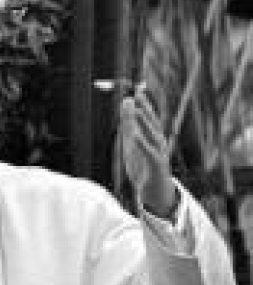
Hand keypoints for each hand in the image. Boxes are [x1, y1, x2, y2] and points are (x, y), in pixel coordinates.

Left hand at [119, 83, 176, 217]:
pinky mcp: (157, 164)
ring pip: (152, 134)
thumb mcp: (133, 146)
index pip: (149, 118)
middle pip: (152, 122)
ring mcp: (159, 152)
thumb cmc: (144, 168)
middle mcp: (159, 142)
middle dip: (145, 109)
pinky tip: (135, 135)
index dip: (143, 105)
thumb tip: (126, 108)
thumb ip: (129, 128)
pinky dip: (142, 143)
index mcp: (154, 137)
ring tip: (135, 111)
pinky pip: (149, 152)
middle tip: (138, 95)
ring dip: (144, 122)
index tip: (136, 92)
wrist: (154, 192)